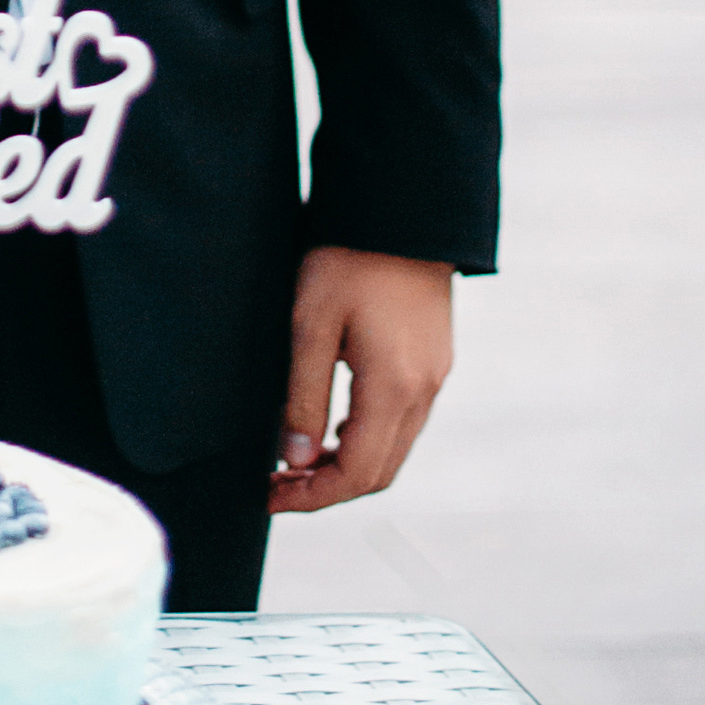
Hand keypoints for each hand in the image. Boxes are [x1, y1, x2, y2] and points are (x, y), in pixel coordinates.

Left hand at [269, 247, 453, 511]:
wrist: (402, 208)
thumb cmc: (348, 258)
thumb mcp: (311, 325)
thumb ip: (303, 397)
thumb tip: (294, 459)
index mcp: (395, 388)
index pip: (358, 474)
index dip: (312, 496)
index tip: (269, 495)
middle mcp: (424, 391)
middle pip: (380, 471)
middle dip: (328, 488)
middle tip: (277, 483)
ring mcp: (435, 376)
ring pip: (394, 449)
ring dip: (347, 464)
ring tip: (296, 458)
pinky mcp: (434, 360)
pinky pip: (404, 421)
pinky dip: (367, 437)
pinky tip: (332, 424)